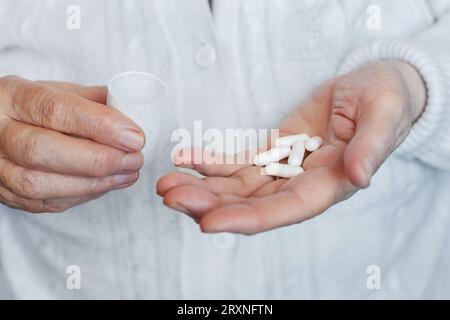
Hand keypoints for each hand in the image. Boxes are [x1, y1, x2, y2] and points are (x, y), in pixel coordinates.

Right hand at [0, 76, 144, 212]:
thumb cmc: (32, 108)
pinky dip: (84, 194)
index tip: (134, 136)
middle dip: (99, 159)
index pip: (54, 110)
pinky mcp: (8, 195)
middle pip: (43, 151)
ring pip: (40, 184)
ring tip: (129, 173)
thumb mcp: (58, 91)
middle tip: (134, 158)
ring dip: (95, 182)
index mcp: (11, 98)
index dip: (99, 125)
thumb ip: (93, 100)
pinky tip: (109, 183)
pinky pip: (46, 202)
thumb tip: (134, 112)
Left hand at [157, 61, 426, 234]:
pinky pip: (236, 162)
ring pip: (236, 188)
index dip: (246, 219)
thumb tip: (359, 177)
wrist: (372, 90)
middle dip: (209, 203)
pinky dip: (210, 161)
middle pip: (250, 204)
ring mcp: (283, 170)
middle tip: (170, 195)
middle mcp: (301, 185)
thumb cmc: (384, 102)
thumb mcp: (384, 117)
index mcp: (329, 185)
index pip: (283, 210)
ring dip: (200, 187)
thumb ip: (371, 147)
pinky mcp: (271, 152)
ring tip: (166, 182)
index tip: (208, 222)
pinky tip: (186, 157)